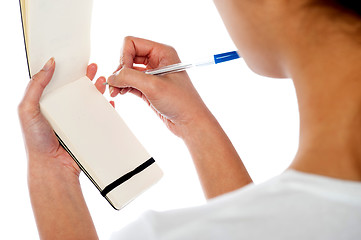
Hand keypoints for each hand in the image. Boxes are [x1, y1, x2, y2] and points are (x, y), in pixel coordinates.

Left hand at [18, 58, 106, 176]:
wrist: (52, 165)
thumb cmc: (36, 140)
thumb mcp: (27, 109)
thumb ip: (35, 86)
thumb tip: (49, 64)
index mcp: (46, 103)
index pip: (57, 82)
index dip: (66, 70)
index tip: (74, 60)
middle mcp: (61, 109)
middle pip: (75, 88)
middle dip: (85, 76)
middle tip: (92, 66)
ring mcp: (75, 119)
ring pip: (89, 99)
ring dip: (97, 88)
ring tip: (103, 79)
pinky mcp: (86, 128)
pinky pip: (98, 115)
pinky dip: (106, 106)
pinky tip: (109, 100)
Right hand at [107, 36, 211, 137]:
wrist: (190, 122)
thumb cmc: (181, 102)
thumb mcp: (153, 86)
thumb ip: (130, 78)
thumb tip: (112, 77)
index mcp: (162, 52)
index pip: (132, 43)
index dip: (124, 57)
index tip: (123, 73)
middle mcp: (157, 60)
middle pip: (128, 56)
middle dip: (120, 70)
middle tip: (115, 84)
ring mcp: (152, 75)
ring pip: (127, 70)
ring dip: (119, 80)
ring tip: (115, 92)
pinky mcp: (149, 88)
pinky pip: (130, 82)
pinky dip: (123, 87)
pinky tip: (120, 94)